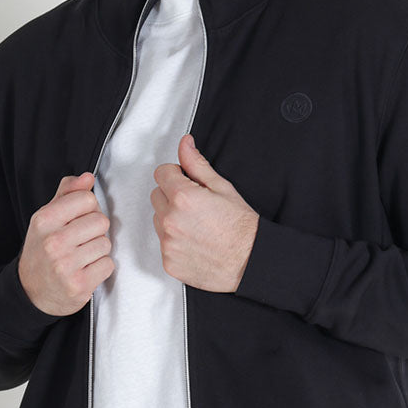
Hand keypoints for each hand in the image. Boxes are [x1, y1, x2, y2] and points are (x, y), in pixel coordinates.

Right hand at [18, 173, 113, 314]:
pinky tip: (84, 270)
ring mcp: (65, 265)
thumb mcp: (47, 217)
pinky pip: (108, 265)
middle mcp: (52, 242)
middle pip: (101, 221)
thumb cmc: (43, 249)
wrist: (31, 290)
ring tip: (80, 256)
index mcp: (44, 220)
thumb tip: (88, 177)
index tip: (77, 220)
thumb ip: (67, 193)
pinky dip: (100, 268)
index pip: (87, 199)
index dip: (88, 209)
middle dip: (95, 231)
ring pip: (106, 244)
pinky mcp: (78, 285)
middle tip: (80, 241)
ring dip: (98, 250)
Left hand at [150, 135, 258, 291]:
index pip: (161, 173)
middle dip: (172, 196)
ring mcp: (168, 243)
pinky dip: (175, 242)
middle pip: (157, 195)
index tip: (186, 181)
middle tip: (196, 206)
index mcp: (183, 198)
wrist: (250, 262)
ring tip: (197, 225)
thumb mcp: (222, 188)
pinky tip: (195, 242)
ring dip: (171, 218)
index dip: (176, 174)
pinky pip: (163, 244)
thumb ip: (197, 164)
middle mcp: (171, 220)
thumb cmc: (241, 228)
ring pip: (158, 220)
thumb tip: (185, 145)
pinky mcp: (168, 262)